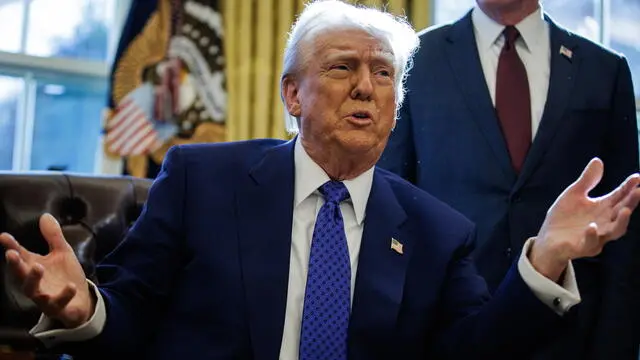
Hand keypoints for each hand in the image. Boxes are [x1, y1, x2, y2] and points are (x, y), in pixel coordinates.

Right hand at [0, 214, 93, 327]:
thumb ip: (53, 236)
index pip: (20, 256)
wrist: (81, 301)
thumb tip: (45, 215)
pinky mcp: (58, 308)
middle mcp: (35, 283)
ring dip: (33, 279)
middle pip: (20, 275)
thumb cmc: (66, 276)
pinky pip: (58, 303)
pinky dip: (64, 295)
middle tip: (11, 254)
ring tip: (38, 266)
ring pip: (33, 291)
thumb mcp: (62, 253)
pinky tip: (70, 286)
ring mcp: (45, 297)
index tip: (3, 236)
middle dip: (15, 265)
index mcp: (34, 267)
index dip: (11, 246)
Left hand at [530, 158, 639, 280]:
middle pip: (622, 212)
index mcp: (603, 208)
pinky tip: (591, 226)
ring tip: (626, 210)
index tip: (637, 177)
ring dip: (621, 222)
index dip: (629, 187)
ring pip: (614, 231)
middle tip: (639, 191)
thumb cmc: (564, 216)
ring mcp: (596, 236)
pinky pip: (590, 243)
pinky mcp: (582, 247)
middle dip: (631, 202)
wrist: (548, 238)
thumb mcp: (574, 194)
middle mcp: (604, 222)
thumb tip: (598, 160)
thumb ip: (587, 180)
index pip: (619, 196)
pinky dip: (592, 235)